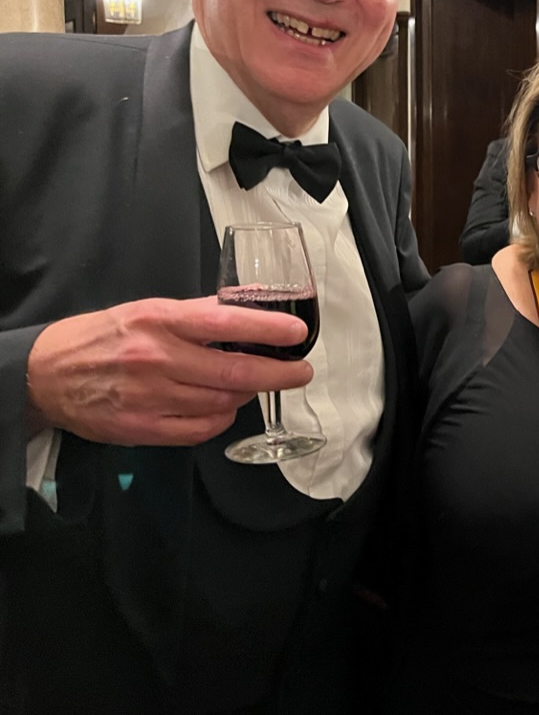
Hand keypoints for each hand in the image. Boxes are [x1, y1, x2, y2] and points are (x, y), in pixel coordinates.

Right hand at [26, 296, 313, 445]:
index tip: (297, 334)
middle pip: (234, 373)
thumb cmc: (105, 337)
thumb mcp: (151, 310)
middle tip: (300, 372)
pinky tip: (223, 407)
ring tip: (253, 384)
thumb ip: (204, 310)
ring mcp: (150, 397)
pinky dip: (222, 419)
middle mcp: (157, 359)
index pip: (226, 324)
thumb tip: (257, 301)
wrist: (47, 375)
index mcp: (160, 321)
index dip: (268, 331)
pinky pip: (201, 429)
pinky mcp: (143, 429)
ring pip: (222, 403)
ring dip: (247, 395)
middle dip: (277, 374)